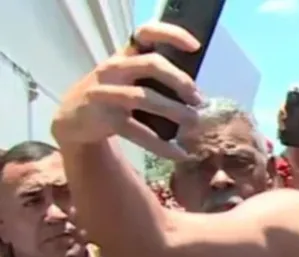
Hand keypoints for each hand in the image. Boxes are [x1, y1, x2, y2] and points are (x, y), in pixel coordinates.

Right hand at [51, 22, 201, 159]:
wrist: (72, 119)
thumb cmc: (113, 95)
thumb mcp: (129, 79)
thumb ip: (155, 80)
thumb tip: (196, 95)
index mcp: (126, 55)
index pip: (146, 33)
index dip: (171, 35)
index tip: (195, 46)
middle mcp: (115, 68)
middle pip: (151, 64)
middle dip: (180, 80)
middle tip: (198, 98)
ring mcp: (107, 92)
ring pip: (144, 97)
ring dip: (174, 110)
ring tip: (194, 121)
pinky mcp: (104, 118)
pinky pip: (137, 132)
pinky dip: (161, 144)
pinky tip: (180, 153)